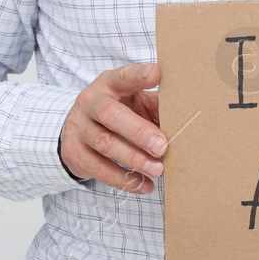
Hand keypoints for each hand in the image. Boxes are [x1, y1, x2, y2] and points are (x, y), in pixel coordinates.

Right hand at [59, 63, 166, 192]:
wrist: (78, 128)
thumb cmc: (118, 111)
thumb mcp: (133, 101)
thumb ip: (154, 105)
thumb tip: (184, 117)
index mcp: (108, 84)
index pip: (123, 77)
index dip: (138, 76)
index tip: (157, 74)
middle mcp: (90, 103)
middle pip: (111, 115)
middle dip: (139, 132)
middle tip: (162, 146)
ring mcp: (79, 128)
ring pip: (106, 144)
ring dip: (134, 159)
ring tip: (158, 169)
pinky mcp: (74, 154)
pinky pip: (100, 170)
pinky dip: (125, 180)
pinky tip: (144, 185)